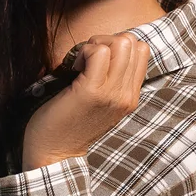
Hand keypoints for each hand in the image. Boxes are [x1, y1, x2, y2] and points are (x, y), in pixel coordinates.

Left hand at [22, 32, 149, 170]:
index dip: (117, 46)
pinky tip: (73, 68)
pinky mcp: (91, 91)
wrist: (54, 154)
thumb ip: (110, 81)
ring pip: (120, 43)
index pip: (141, 50)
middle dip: (106, 41)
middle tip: (87, 59)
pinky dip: (84, 51)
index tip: (97, 61)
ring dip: (95, 44)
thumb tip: (105, 49)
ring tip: (81, 63)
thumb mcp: (101, 104)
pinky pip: (98, 52)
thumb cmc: (70, 124)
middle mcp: (126, 95)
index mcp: (130, 97)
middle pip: (133, 42)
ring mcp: (112, 94)